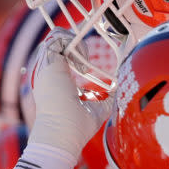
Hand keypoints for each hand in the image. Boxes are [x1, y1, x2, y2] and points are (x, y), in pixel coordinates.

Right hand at [28, 27, 113, 156]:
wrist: (64, 132)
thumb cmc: (78, 125)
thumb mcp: (98, 106)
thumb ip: (108, 95)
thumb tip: (121, 88)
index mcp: (56, 81)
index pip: (61, 57)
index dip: (76, 53)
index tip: (89, 64)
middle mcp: (49, 71)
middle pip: (57, 43)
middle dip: (77, 43)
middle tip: (90, 60)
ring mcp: (47, 65)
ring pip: (57, 36)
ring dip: (77, 43)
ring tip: (86, 65)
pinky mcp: (48, 61)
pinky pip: (58, 37)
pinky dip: (75, 42)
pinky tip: (83, 64)